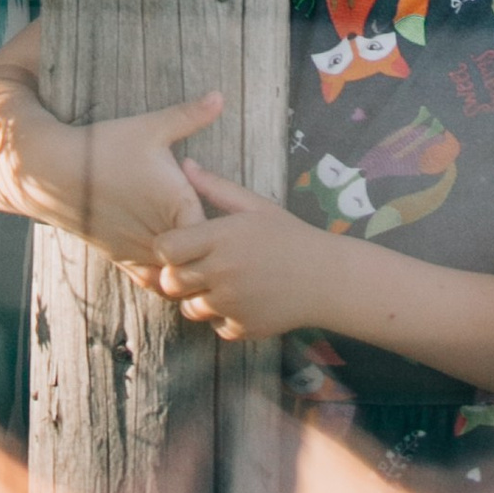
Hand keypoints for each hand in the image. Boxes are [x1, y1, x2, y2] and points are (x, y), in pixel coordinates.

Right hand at [0, 35, 224, 274]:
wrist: (54, 171)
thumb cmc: (105, 147)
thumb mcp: (150, 127)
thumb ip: (189, 115)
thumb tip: (222, 95)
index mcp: (179, 208)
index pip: (220, 237)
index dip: (231, 234)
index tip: (235, 224)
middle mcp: (163, 237)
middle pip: (203, 261)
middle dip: (214, 254)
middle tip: (226, 243)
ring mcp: (141, 253)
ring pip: (178, 278)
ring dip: (189, 269)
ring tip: (199, 253)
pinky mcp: (121, 259)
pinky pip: (152, 282)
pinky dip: (165, 277)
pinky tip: (170, 263)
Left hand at [153, 165, 341, 343]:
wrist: (327, 279)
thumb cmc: (290, 236)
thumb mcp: (254, 205)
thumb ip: (215, 187)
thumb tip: (186, 164)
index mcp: (221, 238)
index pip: (166, 249)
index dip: (168, 248)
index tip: (182, 244)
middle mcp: (222, 273)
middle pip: (171, 282)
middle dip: (176, 275)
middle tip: (195, 266)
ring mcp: (232, 304)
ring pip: (189, 307)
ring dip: (197, 297)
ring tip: (219, 283)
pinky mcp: (243, 328)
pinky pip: (215, 325)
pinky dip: (221, 317)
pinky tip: (238, 300)